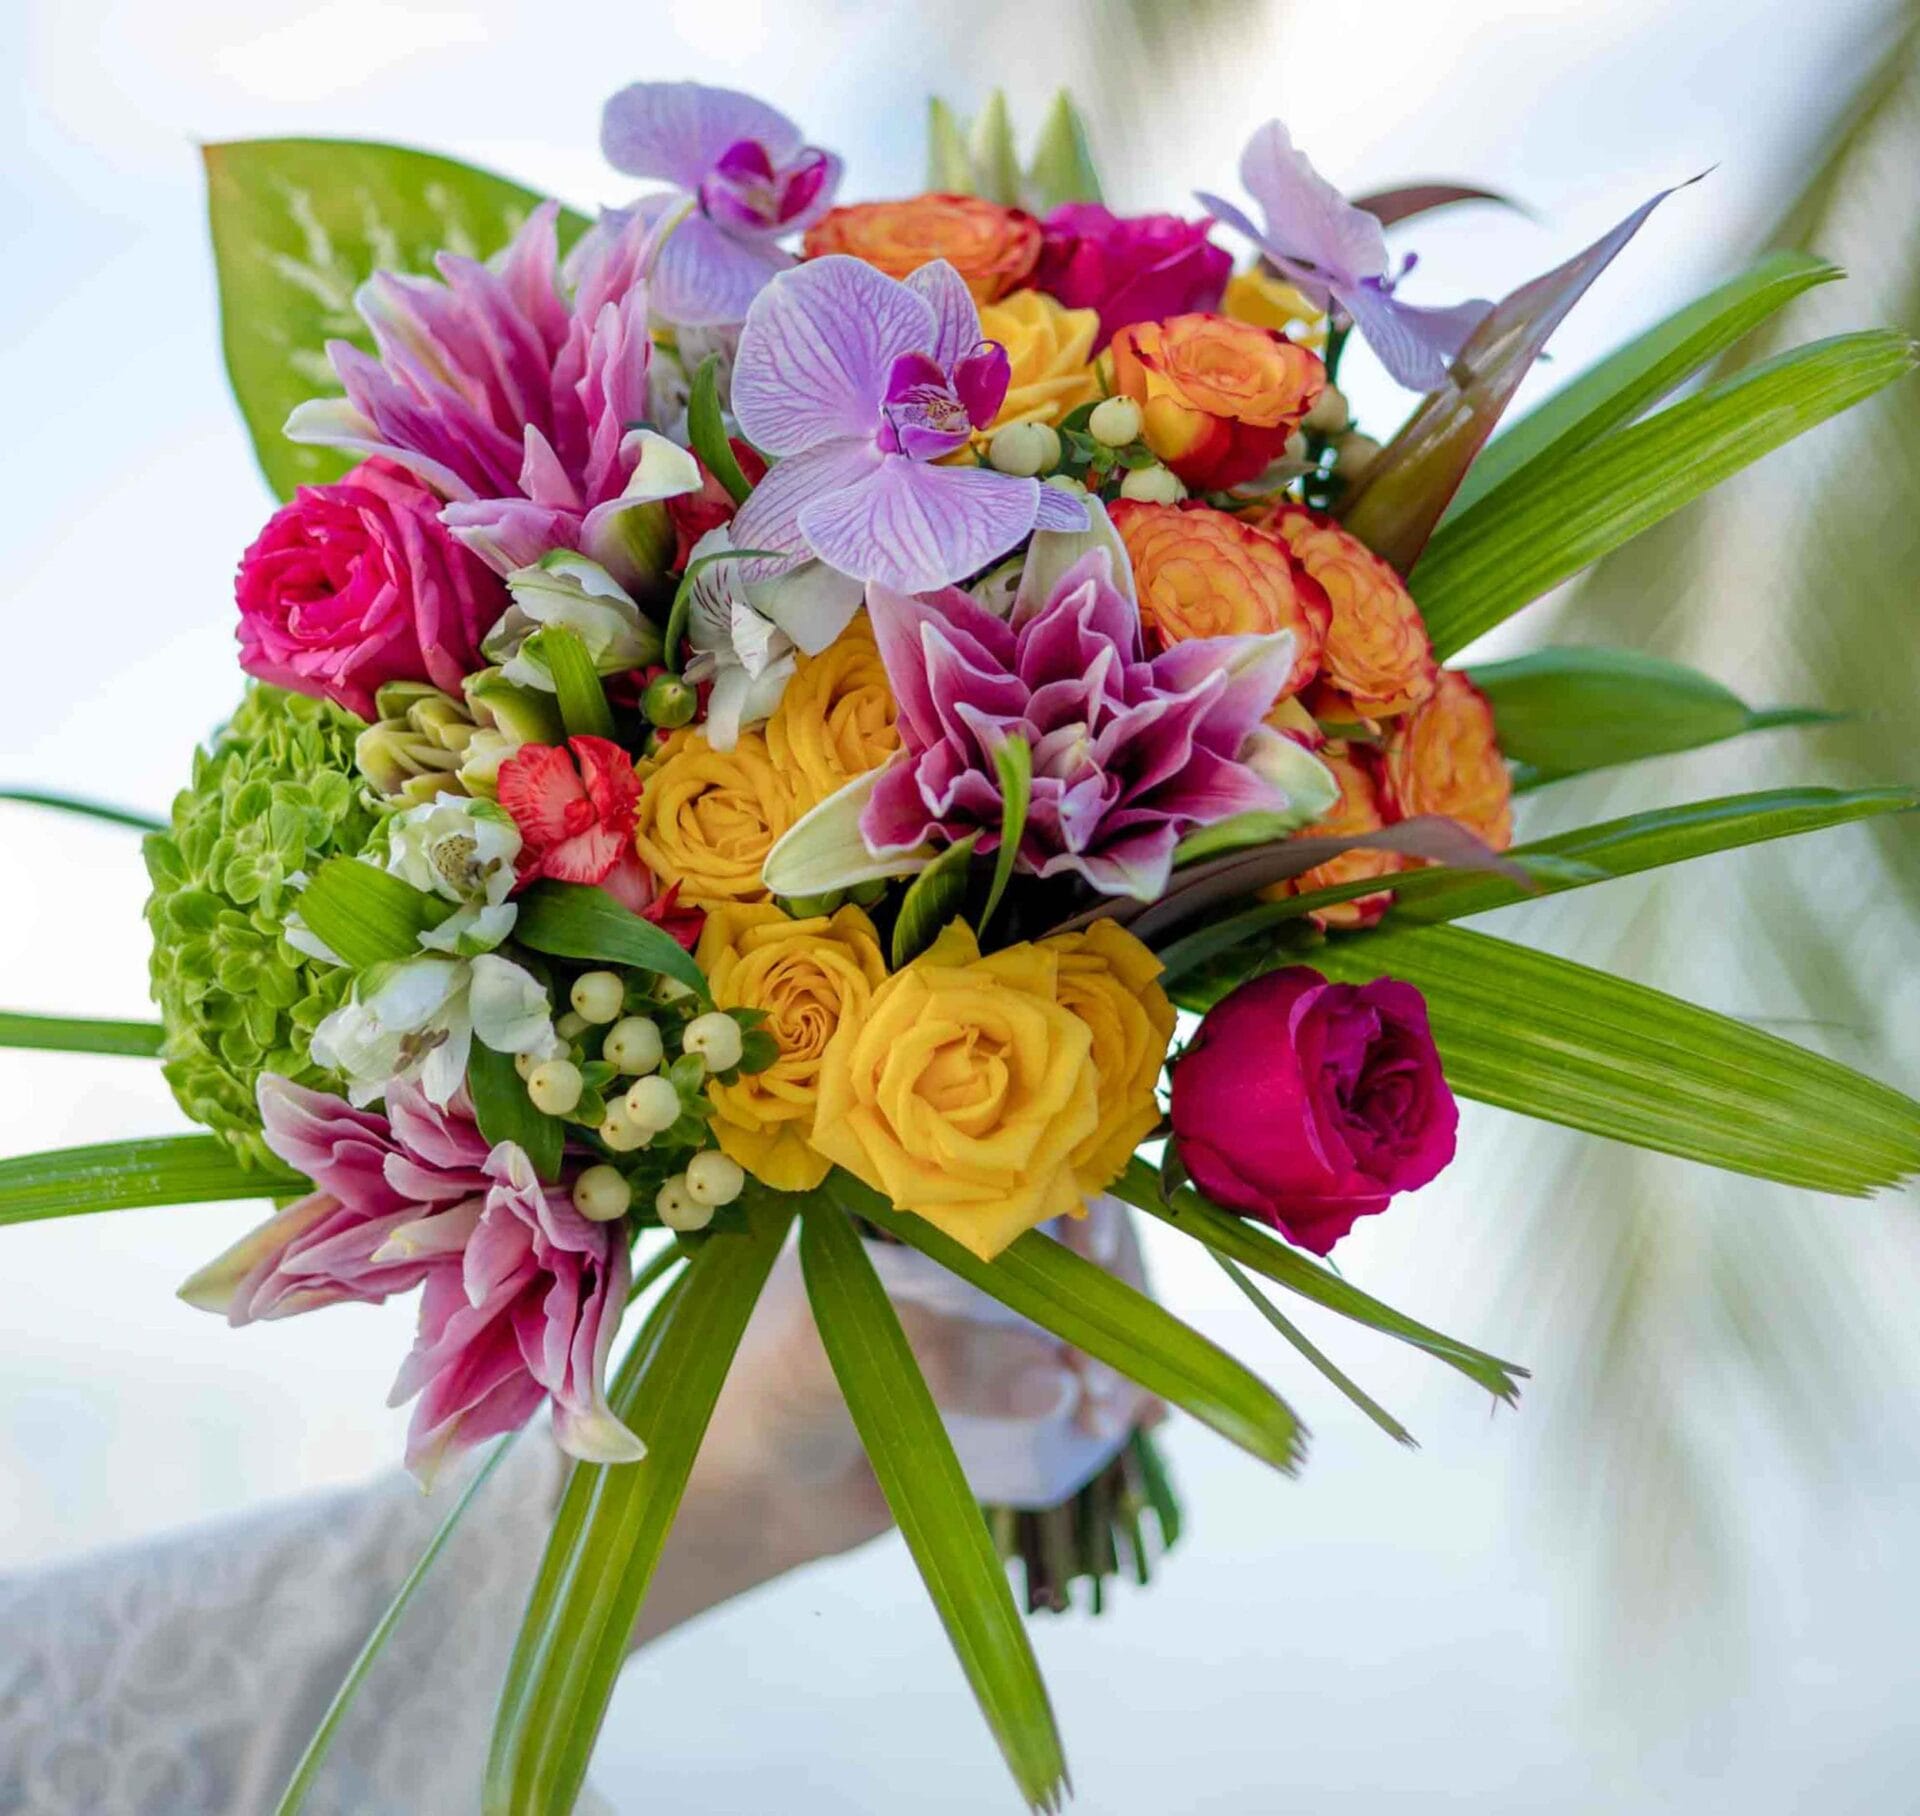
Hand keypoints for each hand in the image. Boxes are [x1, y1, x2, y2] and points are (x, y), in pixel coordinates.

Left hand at [629, 1207, 1154, 1646]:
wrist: (735, 1499)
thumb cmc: (756, 1400)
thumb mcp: (831, 1358)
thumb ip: (939, 1359)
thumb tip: (1054, 1379)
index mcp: (907, 1212)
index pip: (1010, 1182)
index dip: (1069, 1211)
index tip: (1099, 1265)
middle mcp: (952, 1254)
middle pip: (1064, 1249)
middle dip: (1103, 1304)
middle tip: (1106, 1378)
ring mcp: (977, 1319)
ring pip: (1078, 1313)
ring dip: (1113, 1354)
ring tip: (1113, 1415)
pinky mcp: (992, 1386)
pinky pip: (1071, 1375)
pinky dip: (1114, 1391)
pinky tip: (1141, 1419)